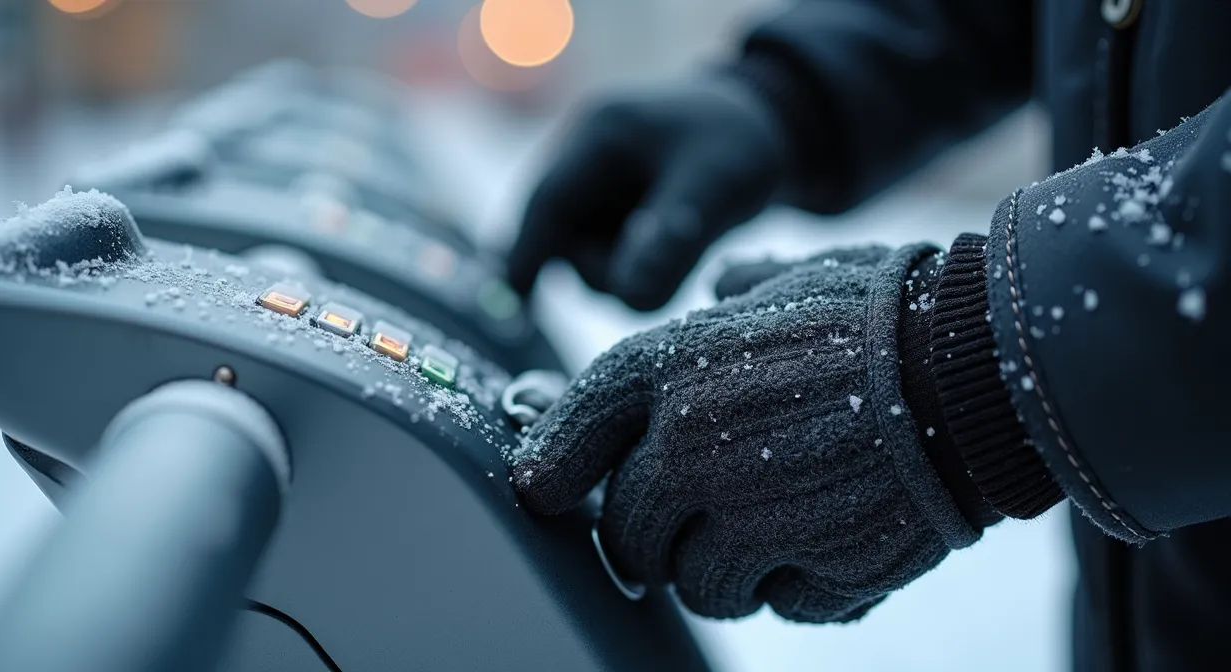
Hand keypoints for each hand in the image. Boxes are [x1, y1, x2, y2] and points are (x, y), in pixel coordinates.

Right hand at [507, 78, 784, 310]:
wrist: (766, 122)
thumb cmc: (740, 143)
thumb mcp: (716, 187)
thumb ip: (671, 242)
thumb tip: (629, 294)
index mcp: (601, 134)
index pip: (548, 202)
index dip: (527, 251)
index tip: (517, 296)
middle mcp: (585, 154)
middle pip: (559, 232)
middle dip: (601, 265)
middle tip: (663, 265)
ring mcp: (595, 182)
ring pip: (581, 249)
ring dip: (621, 267)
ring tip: (683, 245)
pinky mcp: (611, 204)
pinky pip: (604, 250)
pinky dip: (632, 263)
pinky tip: (673, 249)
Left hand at [510, 244, 979, 621]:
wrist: (979, 362)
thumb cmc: (882, 311)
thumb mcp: (788, 280)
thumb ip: (733, 298)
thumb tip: (717, 289)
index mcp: (673, 371)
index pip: (575, 428)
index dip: (551, 464)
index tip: (540, 490)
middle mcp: (692, 449)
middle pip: (629, 535)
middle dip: (653, 536)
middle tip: (694, 519)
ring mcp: (753, 517)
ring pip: (697, 586)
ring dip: (722, 570)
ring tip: (770, 529)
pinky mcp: (818, 568)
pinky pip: (778, 605)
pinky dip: (794, 586)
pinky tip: (827, 540)